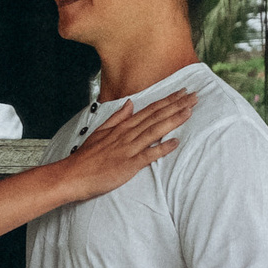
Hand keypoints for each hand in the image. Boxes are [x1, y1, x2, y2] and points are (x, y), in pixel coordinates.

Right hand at [59, 90, 194, 202]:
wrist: (73, 175)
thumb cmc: (87, 157)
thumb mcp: (100, 131)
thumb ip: (117, 117)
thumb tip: (129, 103)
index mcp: (122, 127)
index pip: (149, 110)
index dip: (167, 101)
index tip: (182, 93)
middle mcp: (127, 134)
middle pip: (156, 117)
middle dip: (176, 106)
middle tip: (194, 96)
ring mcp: (128, 149)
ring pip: (154, 131)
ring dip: (173, 120)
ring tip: (189, 111)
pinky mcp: (128, 164)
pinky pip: (148, 155)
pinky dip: (162, 148)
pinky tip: (175, 142)